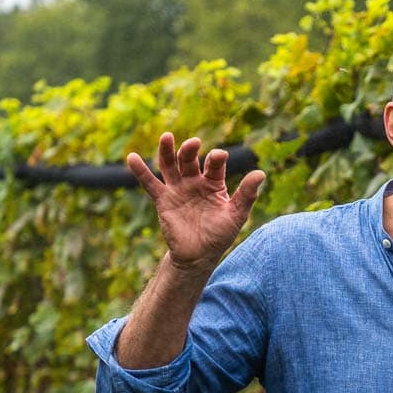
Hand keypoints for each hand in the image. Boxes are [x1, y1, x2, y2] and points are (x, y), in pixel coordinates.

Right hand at [127, 132, 264, 270]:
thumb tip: (261, 173)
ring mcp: (177, 189)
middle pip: (190, 159)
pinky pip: (150, 183)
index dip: (216, 158)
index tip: (219, 156)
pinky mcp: (163, 200)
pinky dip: (140, 170)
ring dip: (167, 150)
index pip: (214, 164)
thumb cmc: (220, 234)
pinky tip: (132, 157)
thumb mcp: (236, 214)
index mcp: (214, 183)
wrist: (199, 255)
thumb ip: (247, 194)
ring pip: (169, 165)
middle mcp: (194, 182)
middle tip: (194, 143)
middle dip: (190, 150)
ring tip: (167, 136)